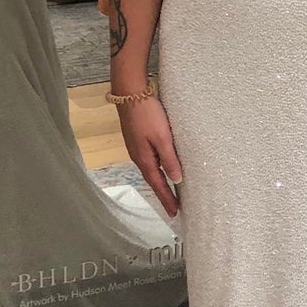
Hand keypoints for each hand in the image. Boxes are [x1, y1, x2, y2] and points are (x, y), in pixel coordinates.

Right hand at [117, 94, 184, 216]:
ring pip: (150, 170)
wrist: (130, 92)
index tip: (174, 214)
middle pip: (153, 180)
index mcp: (145, 159)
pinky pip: (149, 160)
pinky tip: (161, 168)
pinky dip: (156, 169)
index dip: (166, 199)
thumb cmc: (148, 114)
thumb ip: (169, 159)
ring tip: (169, 192)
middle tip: (173, 208)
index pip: (158, 184)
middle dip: (163, 194)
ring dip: (160, 182)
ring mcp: (136, 147)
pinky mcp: (137, 138)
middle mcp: (138, 156)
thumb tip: (177, 179)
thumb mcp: (162, 137)